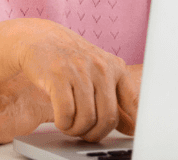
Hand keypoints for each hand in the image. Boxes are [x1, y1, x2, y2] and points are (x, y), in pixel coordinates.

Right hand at [13, 19, 137, 141]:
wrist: (43, 40)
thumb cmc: (73, 62)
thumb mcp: (99, 74)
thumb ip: (116, 99)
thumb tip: (132, 129)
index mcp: (116, 67)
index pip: (133, 102)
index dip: (134, 124)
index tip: (131, 137)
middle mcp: (102, 68)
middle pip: (108, 117)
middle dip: (96, 134)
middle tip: (87, 135)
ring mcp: (81, 70)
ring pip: (87, 118)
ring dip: (77, 130)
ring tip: (71, 126)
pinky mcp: (58, 75)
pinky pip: (66, 113)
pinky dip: (64, 124)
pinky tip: (62, 120)